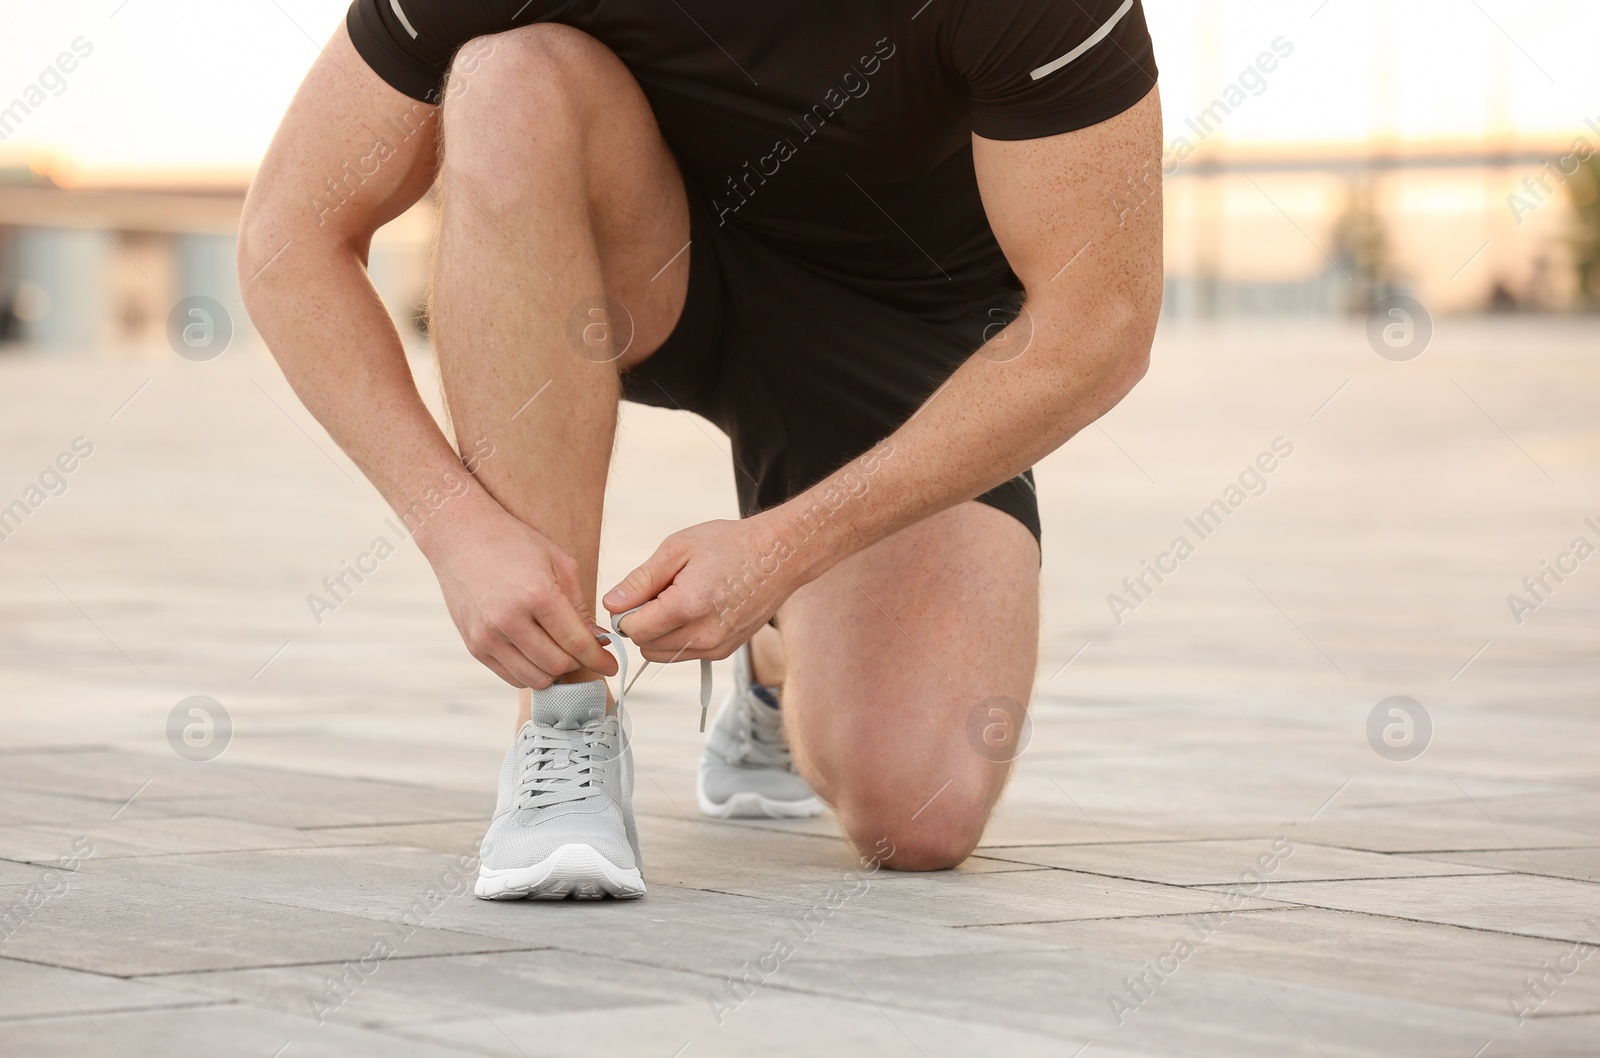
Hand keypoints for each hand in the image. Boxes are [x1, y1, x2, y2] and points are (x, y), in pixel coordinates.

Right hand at [423, 500, 617, 688]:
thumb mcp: (559, 562)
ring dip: (555, 672)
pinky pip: (511, 677)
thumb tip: (598, 640)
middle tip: (585, 653)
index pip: (577, 643)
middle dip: (579, 663)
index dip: (600, 659)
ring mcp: (488, 636)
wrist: (461, 536)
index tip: (612, 666)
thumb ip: (580, 606)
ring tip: (561, 653)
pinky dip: (531, 673)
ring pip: (535, 679)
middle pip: (557, 665)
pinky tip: (537, 655)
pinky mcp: (474, 646)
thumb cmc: (514, 544)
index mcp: (537, 595)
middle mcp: (509, 620)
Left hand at [602, 515, 799, 661]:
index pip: (634, 630)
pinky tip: (695, 609)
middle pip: (645, 646)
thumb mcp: (678, 548)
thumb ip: (641, 579)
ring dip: (659, 633)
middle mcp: (703, 635)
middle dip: (642, 623)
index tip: (636, 593)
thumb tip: (612, 604)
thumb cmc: (730, 545)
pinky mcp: (725, 652)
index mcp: (687, 606)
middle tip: (660, 592)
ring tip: (678, 600)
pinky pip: (684, 654)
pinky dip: (679, 637)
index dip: (626, 613)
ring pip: (662, 655)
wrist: (779, 556)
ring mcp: (716, 647)